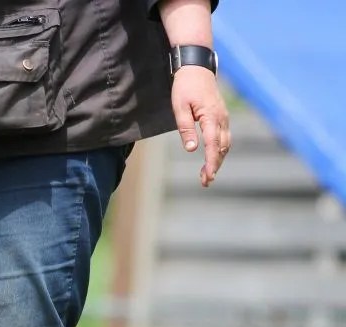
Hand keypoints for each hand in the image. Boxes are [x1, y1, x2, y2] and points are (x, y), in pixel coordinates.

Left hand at [171, 65, 230, 187]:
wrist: (196, 67)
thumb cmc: (185, 86)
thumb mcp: (179, 107)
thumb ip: (185, 128)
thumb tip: (190, 149)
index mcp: (211, 117)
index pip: (213, 146)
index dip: (211, 163)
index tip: (208, 177)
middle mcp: (221, 118)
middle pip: (221, 148)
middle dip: (215, 166)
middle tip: (205, 182)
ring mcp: (223, 116)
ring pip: (225, 144)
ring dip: (217, 160)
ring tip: (207, 174)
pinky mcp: (221, 115)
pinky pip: (224, 137)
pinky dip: (219, 150)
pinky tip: (212, 157)